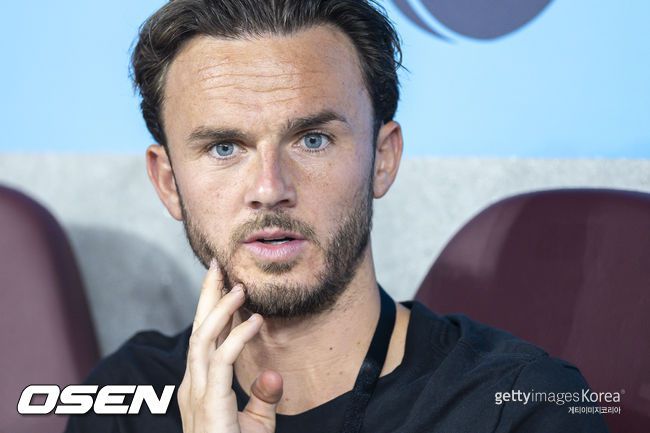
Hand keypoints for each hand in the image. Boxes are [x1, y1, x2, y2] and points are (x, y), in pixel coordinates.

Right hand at [177, 260, 283, 432]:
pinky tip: (254, 321)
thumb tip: (274, 375)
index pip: (204, 338)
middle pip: (198, 329)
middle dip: (207, 296)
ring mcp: (198, 394)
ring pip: (204, 338)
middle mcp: (193, 385)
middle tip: (217, 264)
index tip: (223, 283)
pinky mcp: (210, 403)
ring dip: (220, 308)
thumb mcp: (255, 424)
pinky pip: (222, 361)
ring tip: (238, 284)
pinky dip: (238, 337)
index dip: (212, 309)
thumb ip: (262, 399)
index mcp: (199, 386)